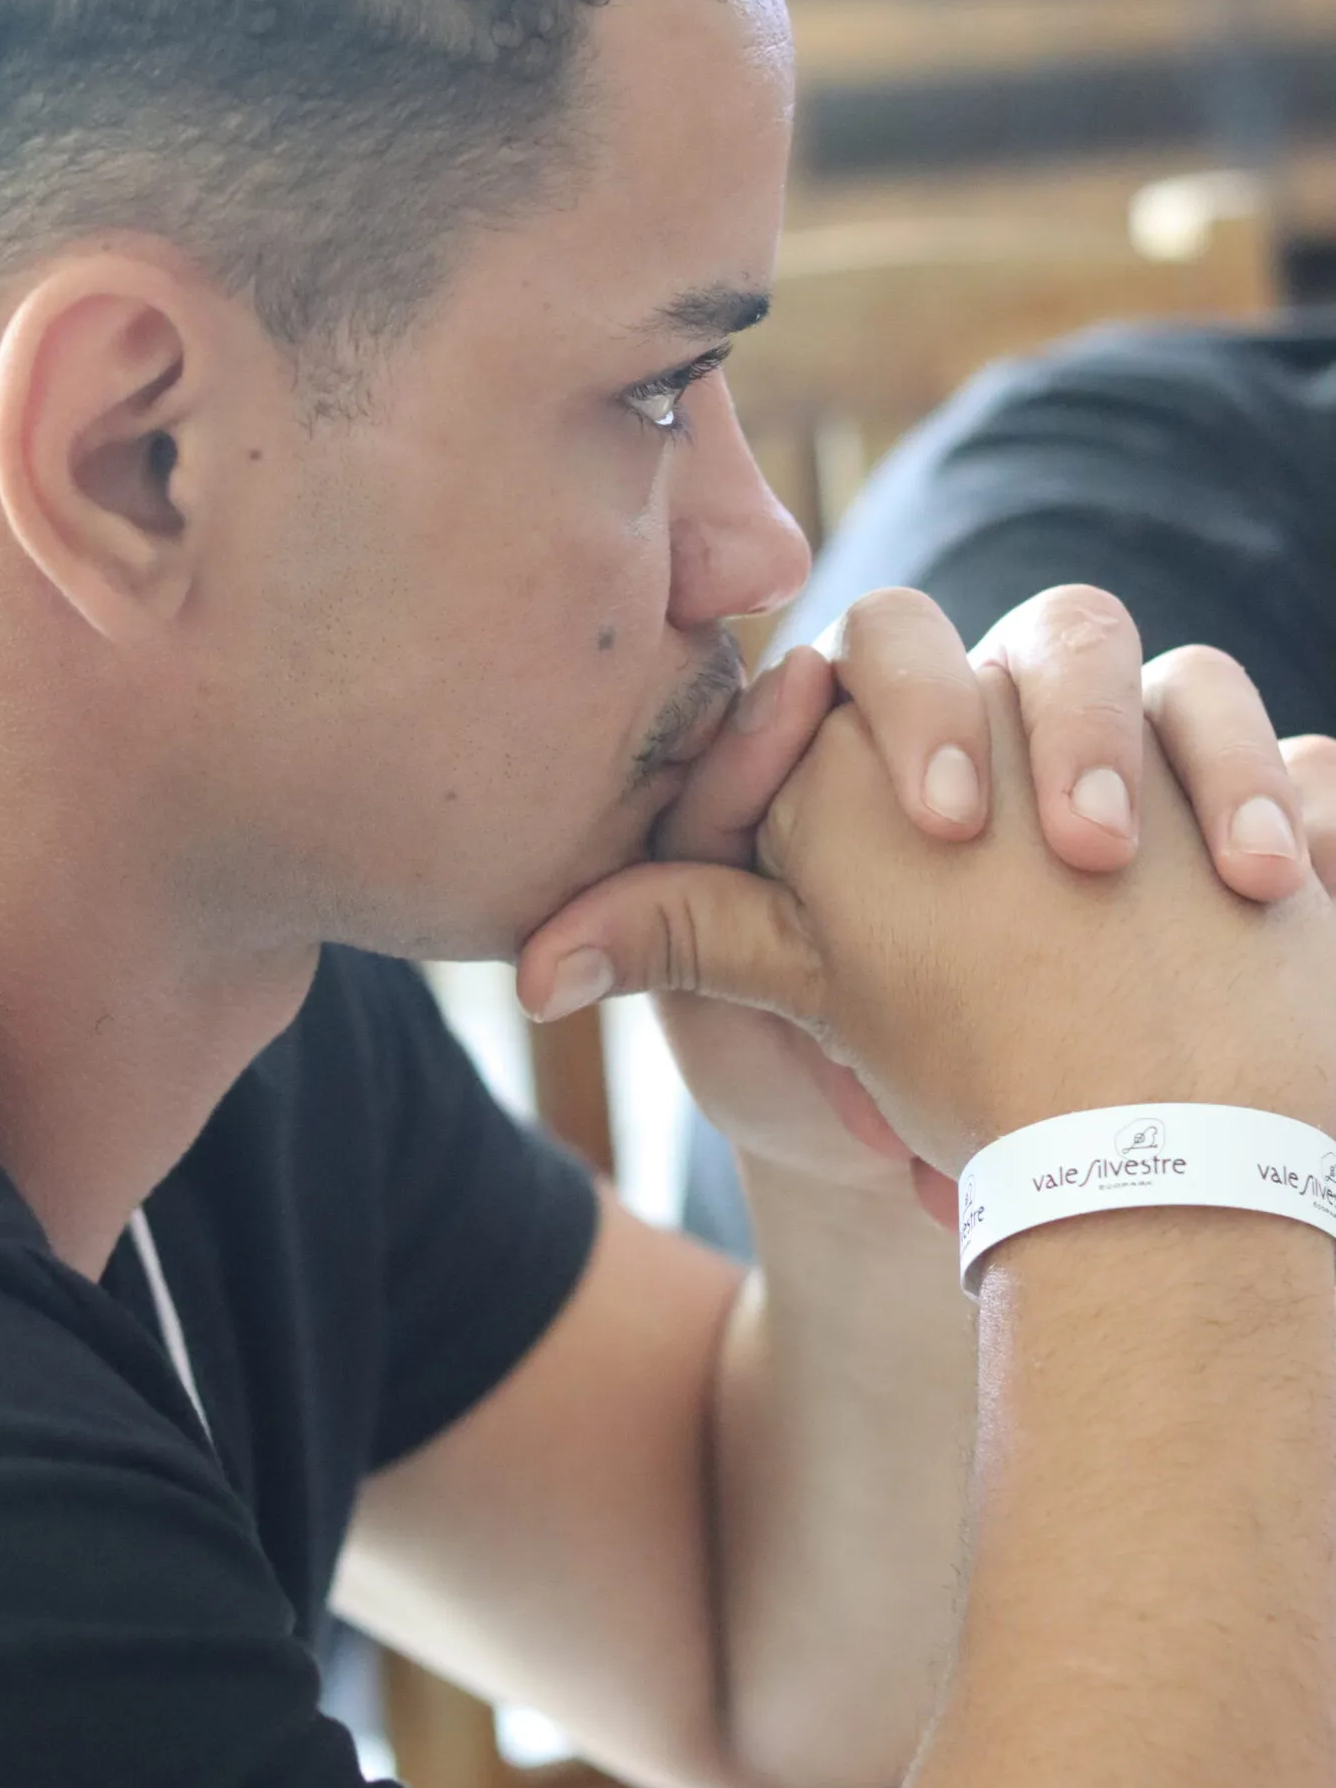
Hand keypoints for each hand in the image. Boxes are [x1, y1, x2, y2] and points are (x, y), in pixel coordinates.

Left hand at [518, 588, 1321, 1204]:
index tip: (940, 824)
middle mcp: (1037, 739)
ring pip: (1181, 674)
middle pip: (1056, 634)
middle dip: (1069, 725)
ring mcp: (1160, 771)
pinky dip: (1305, 804)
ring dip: (1201, 761)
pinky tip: (1299, 887)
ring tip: (1233, 886)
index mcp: (911, 750)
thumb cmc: (919, 1066)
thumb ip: (687, 934)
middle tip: (1076, 852)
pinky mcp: (1258, 822)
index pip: (885, 653)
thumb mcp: (795, 999)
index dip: (907, 710)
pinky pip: (1302, 761)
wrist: (1074, 1152)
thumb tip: (529, 968)